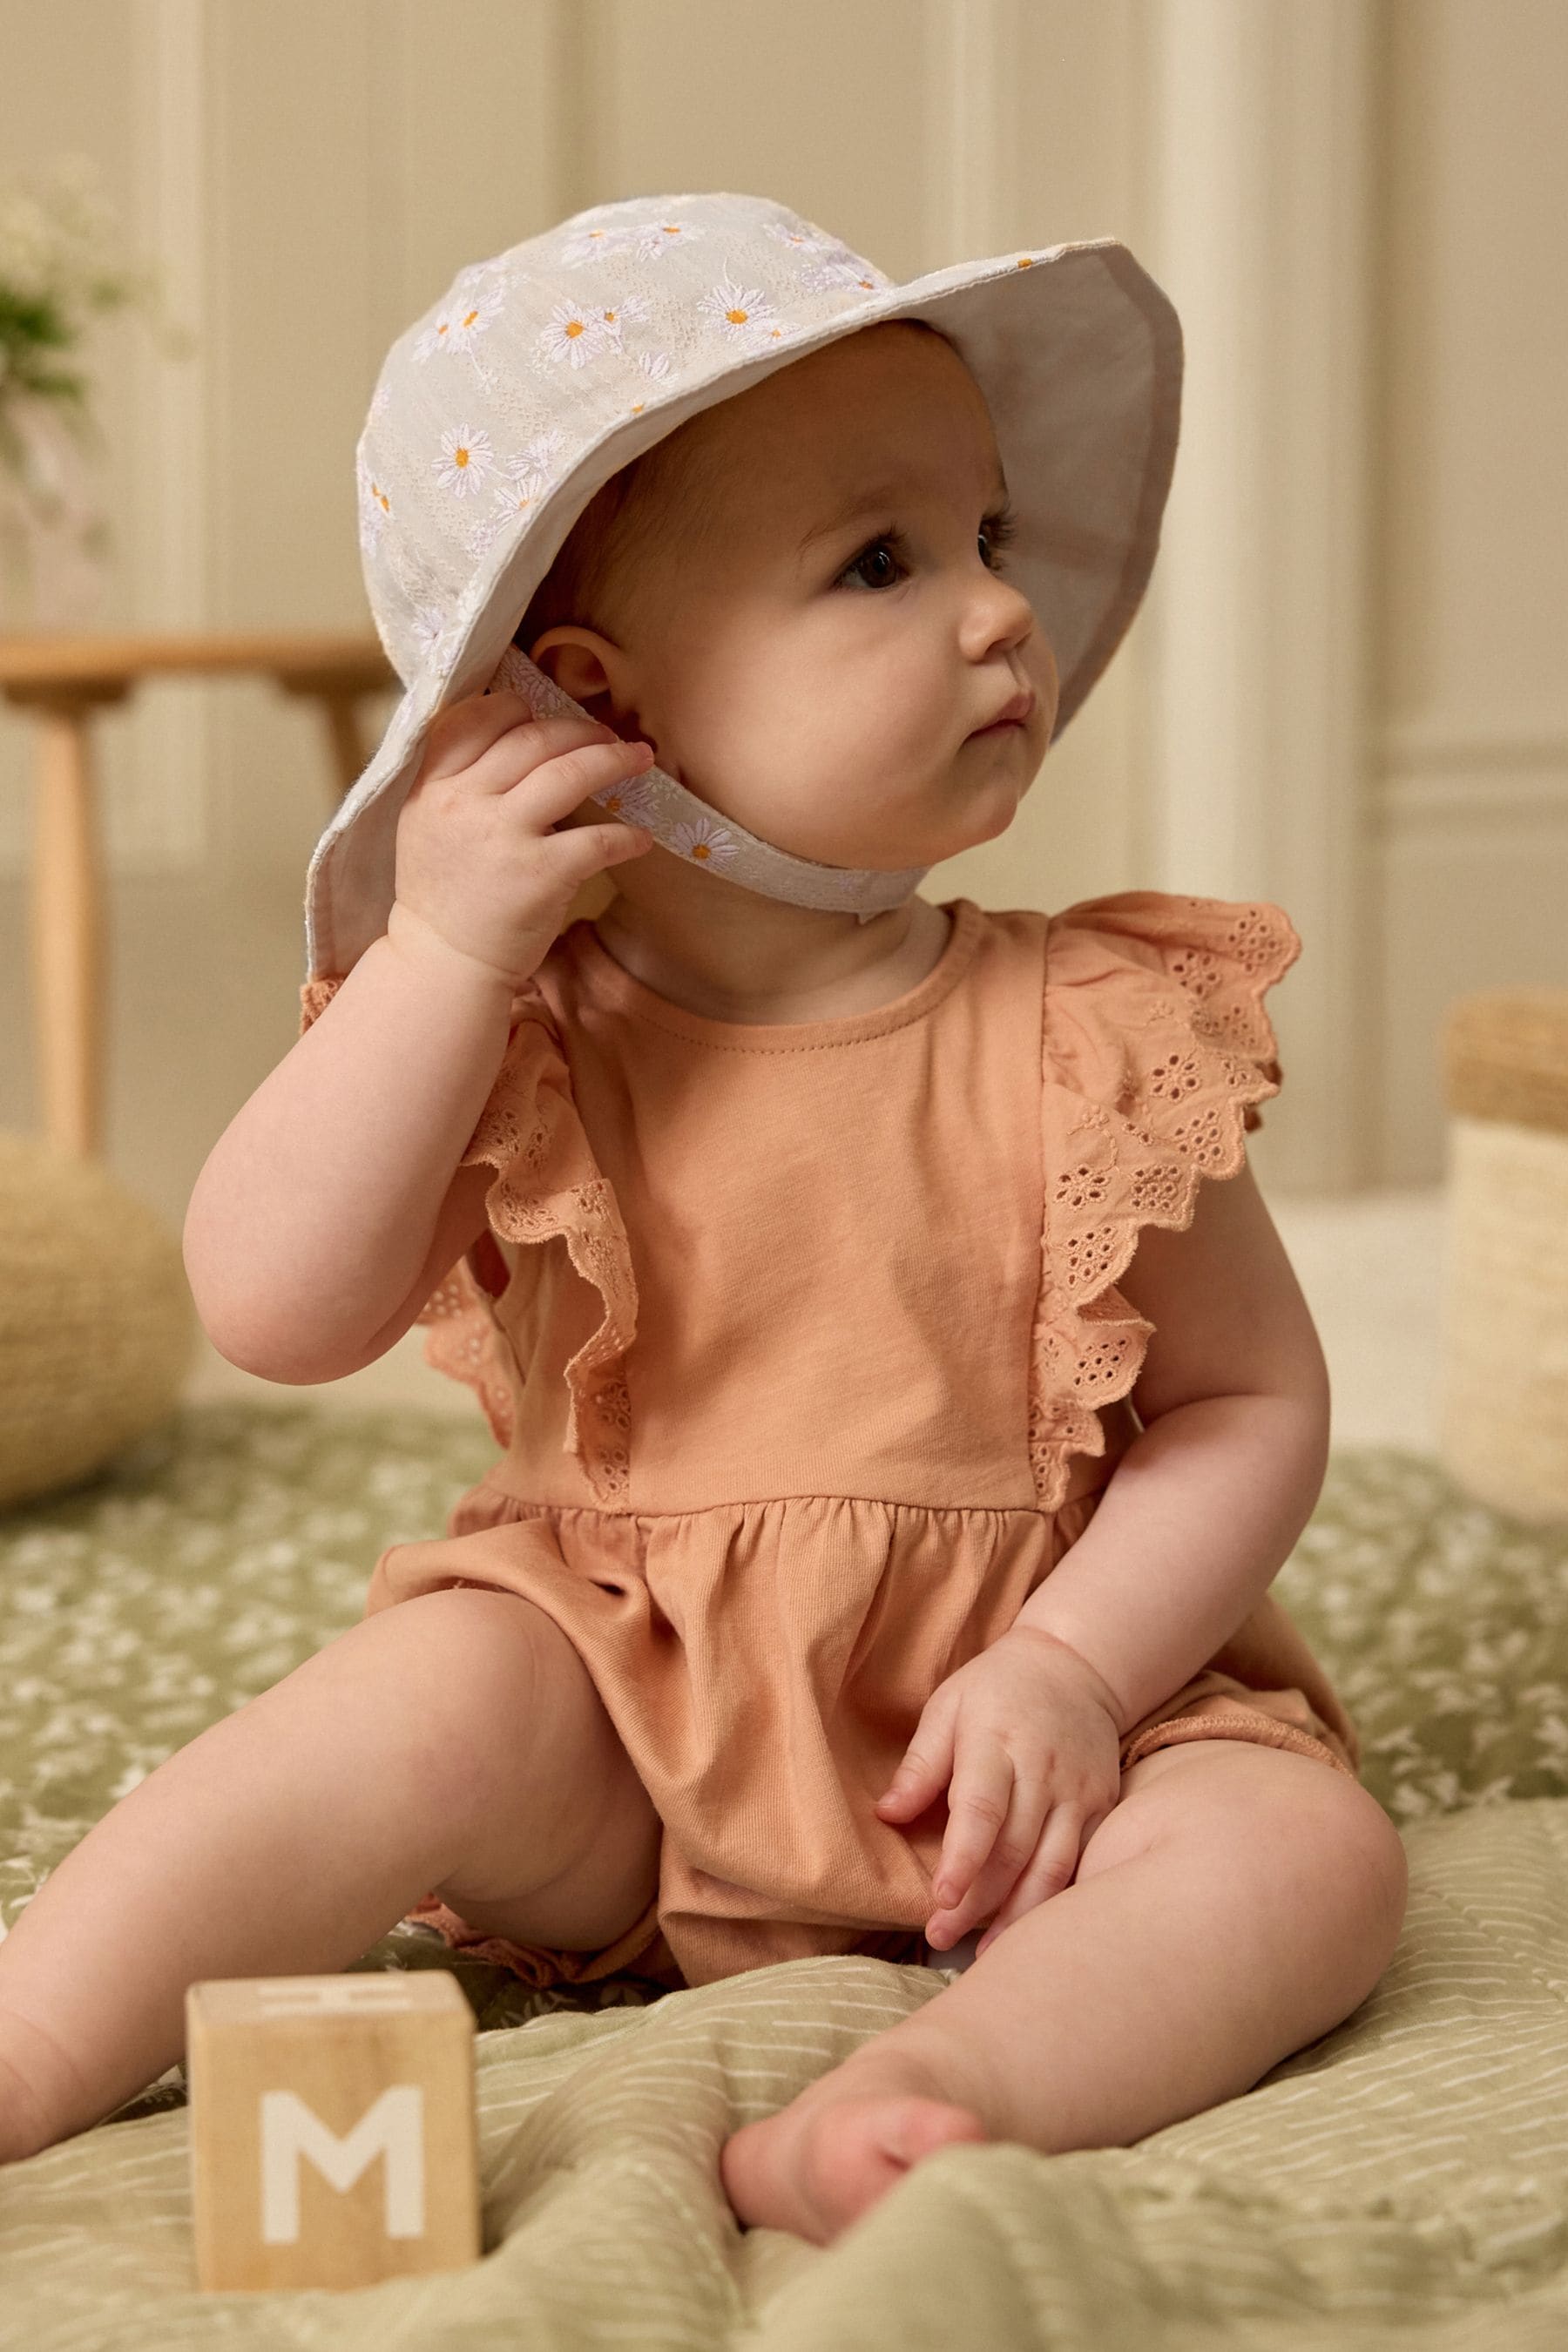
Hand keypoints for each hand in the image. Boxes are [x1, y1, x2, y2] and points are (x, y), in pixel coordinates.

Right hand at [390, 690, 656, 989]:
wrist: (443, 962)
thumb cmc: (445, 894)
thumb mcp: (427, 825)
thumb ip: (460, 782)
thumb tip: (519, 738)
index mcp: (433, 787)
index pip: (473, 719)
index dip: (515, 706)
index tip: (543, 713)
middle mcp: (464, 803)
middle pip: (532, 738)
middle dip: (579, 729)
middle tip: (607, 735)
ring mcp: (502, 837)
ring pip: (569, 773)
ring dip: (614, 759)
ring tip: (639, 759)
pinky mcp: (539, 875)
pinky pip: (596, 839)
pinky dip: (626, 836)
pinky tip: (639, 839)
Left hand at [874, 1627, 1123, 1955]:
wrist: (1077, 1666)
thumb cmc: (997, 1688)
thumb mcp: (948, 1706)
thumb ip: (921, 1763)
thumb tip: (888, 1814)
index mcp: (997, 1741)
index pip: (982, 1809)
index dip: (962, 1859)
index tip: (940, 1899)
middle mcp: (1043, 1770)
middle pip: (1013, 1848)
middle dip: (978, 1901)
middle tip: (940, 1938)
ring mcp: (1078, 1792)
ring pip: (1051, 1865)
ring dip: (1018, 1915)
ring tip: (984, 1954)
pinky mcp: (1101, 1806)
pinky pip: (1080, 1863)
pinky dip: (1054, 1900)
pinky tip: (1030, 1931)